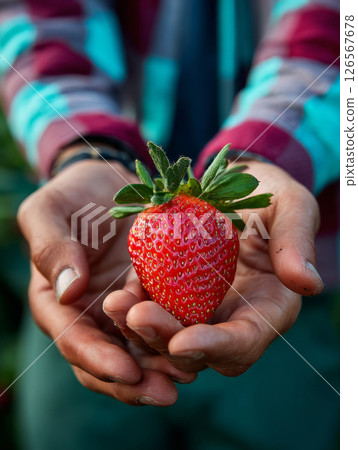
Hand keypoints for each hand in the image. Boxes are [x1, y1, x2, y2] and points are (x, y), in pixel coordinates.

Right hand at [18, 155, 194, 404]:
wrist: (111, 186)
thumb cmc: (73, 196)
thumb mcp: (50, 211)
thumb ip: (51, 248)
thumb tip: (68, 292)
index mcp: (58, 304)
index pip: (74, 340)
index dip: (99, 359)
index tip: (127, 370)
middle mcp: (92, 316)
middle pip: (110, 358)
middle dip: (136, 379)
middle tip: (166, 391)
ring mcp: (124, 310)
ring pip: (141, 349)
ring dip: (163, 367)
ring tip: (189, 374)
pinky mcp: (153, 297)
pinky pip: (166, 322)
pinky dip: (181, 336)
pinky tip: (203, 344)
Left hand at [102, 160, 323, 375]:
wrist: (235, 184)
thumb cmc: (270, 194)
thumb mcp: (291, 208)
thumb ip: (297, 243)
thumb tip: (307, 284)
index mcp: (268, 307)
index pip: (245, 341)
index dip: (217, 347)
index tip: (184, 342)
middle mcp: (232, 316)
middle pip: (199, 349)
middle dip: (167, 340)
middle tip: (138, 318)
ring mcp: (199, 306)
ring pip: (168, 334)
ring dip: (140, 329)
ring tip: (116, 305)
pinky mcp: (173, 290)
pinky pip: (151, 306)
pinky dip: (133, 306)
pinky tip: (116, 296)